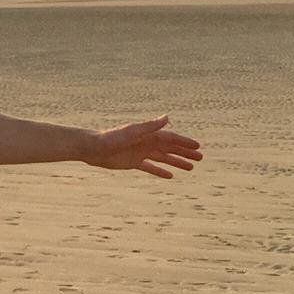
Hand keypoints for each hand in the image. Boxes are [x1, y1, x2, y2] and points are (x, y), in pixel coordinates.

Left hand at [84, 117, 201, 178]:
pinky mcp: (133, 163)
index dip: (184, 142)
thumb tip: (167, 118)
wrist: (93, 148)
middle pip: (170, 148)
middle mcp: (146, 143)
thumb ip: (150, 126)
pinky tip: (170, 176)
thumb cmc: (111, 138)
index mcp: (148, 135)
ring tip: (190, 168)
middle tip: (200, 158)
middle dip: (185, 153)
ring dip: (176, 162)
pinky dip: (160, 171)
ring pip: (163, 158)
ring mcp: (140, 153)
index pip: (171, 138)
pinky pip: (150, 167)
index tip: (198, 147)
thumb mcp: (132, 132)